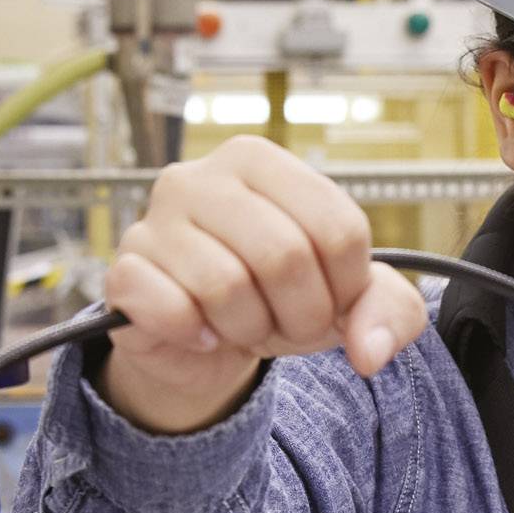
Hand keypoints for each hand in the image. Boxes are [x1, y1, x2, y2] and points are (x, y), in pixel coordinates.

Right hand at [101, 138, 427, 434]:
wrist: (203, 342)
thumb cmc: (275, 299)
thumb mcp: (346, 301)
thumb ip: (388, 312)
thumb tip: (372, 352)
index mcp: (259, 161)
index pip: (338, 227)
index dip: (346, 287)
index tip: (331, 300)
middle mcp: (200, 177)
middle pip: (285, 255)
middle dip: (302, 315)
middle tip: (288, 326)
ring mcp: (155, 221)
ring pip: (227, 287)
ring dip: (251, 329)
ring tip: (243, 325)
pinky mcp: (125, 271)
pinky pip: (172, 309)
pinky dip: (200, 336)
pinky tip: (201, 333)